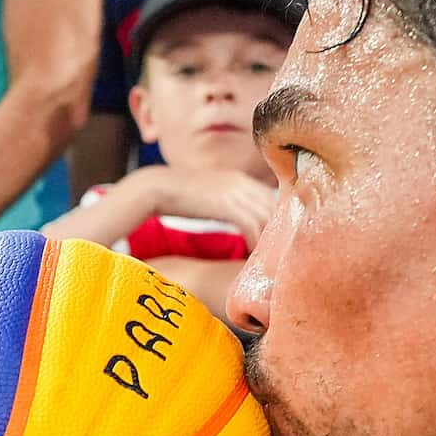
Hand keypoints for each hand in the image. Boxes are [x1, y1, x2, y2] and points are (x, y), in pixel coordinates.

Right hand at [142, 168, 279, 245]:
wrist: (157, 188)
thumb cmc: (180, 196)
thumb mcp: (212, 194)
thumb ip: (229, 202)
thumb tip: (241, 220)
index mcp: (240, 179)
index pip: (272, 197)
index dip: (277, 218)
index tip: (275, 237)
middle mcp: (241, 182)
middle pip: (274, 206)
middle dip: (278, 229)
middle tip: (277, 251)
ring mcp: (234, 192)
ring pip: (266, 216)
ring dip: (268, 238)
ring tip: (267, 257)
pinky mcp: (225, 205)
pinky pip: (250, 225)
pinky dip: (254, 241)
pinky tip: (250, 254)